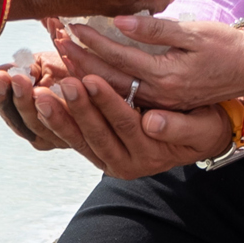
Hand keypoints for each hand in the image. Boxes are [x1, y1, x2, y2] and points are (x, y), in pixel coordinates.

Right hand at [0, 52, 76, 150]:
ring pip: (36, 124)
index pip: (2, 103)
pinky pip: (65, 129)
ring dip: (26, 101)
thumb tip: (2, 64)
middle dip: (6, 95)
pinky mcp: (81, 141)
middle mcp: (39, 129)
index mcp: (25, 110)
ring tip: (20, 80)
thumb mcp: (48, 65)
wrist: (118, 83)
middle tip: (4, 76)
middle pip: (15, 117)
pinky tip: (45, 93)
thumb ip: (26, 65)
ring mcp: (58, 137)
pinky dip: (55, 112)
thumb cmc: (80, 72)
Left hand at [27, 74, 237, 178]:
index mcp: (152, 154)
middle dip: (78, 106)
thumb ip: (179, 127)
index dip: (107, 102)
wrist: (198, 137)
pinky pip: (75, 139)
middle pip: (98, 132)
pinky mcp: (99, 156)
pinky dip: (57, 122)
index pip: (126, 124)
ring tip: (41, 94)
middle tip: (62, 81)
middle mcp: (128, 163)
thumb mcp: (202, 127)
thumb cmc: (203, 125)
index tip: (90, 78)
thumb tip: (153, 123)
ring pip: (81, 139)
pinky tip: (41, 103)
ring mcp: (110, 162)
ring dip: (59, 116)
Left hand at [63, 13, 243, 112]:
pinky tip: (84, 72)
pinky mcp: (162, 104)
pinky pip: (124, 95)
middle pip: (108, 78)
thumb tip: (119, 20)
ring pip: (113, 89)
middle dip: (78, 58)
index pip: (118, 57)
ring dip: (84, 72)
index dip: (91, 41)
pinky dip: (102, 83)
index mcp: (167, 76)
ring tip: (61, 54)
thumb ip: (156, 29)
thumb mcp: (194, 31)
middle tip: (54, 38)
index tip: (69, 25)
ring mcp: (160, 103)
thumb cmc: (227, 46)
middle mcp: (160, 95)